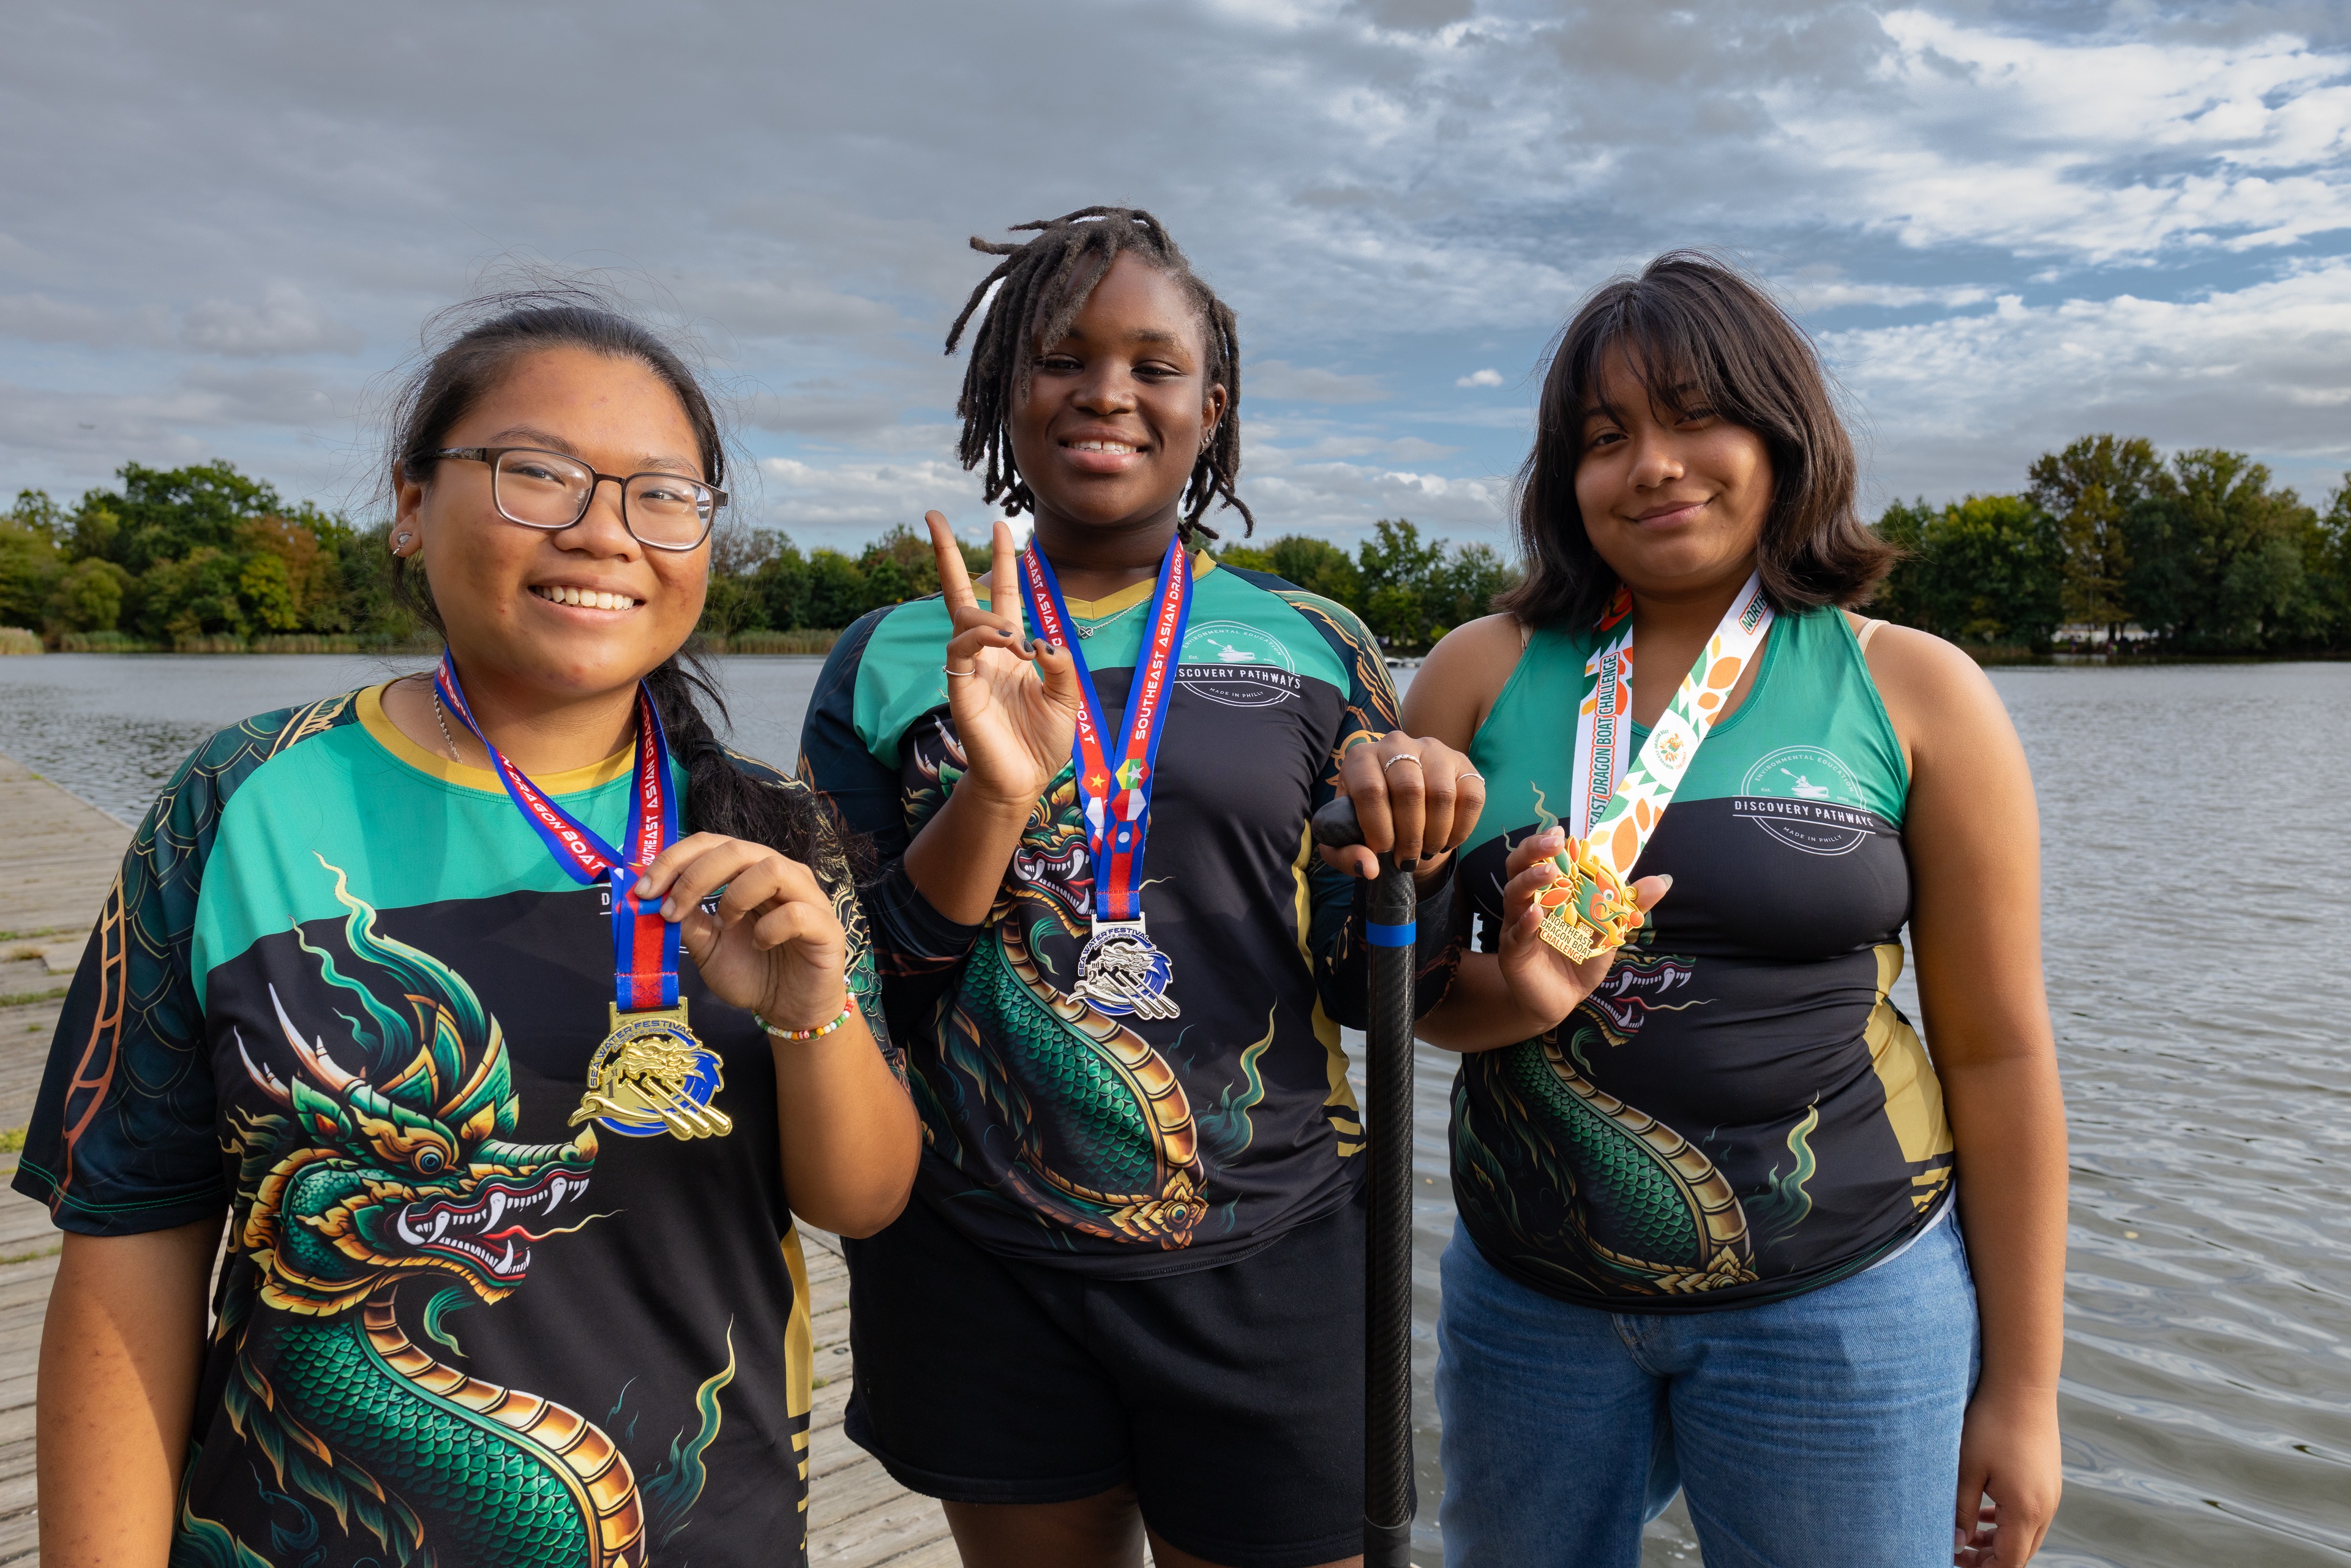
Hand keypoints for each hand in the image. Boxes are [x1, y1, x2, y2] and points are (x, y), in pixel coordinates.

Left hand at [634, 833, 850, 1031]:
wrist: (791, 1010)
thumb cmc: (753, 972)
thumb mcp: (708, 947)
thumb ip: (687, 921)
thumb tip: (654, 899)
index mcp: (749, 871)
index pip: (710, 844)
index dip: (673, 860)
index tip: (644, 890)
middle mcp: (780, 873)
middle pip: (736, 848)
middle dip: (694, 876)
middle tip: (670, 910)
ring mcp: (807, 896)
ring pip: (771, 868)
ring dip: (735, 896)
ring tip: (725, 925)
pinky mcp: (826, 925)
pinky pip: (795, 913)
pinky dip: (768, 929)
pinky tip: (761, 945)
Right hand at [928, 511, 1083, 809]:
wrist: (1025, 781)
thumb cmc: (1043, 741)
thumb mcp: (1067, 697)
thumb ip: (1060, 664)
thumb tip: (1043, 640)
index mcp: (1011, 650)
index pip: (1003, 595)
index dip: (1003, 562)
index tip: (1003, 528)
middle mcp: (985, 653)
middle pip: (961, 593)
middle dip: (948, 554)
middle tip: (933, 515)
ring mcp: (969, 669)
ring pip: (962, 619)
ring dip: (989, 617)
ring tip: (1016, 640)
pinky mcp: (960, 689)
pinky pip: (959, 648)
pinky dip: (981, 637)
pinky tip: (1007, 644)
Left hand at [1320, 731, 1487, 881]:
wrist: (1398, 807)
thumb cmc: (1368, 822)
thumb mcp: (1345, 839)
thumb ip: (1346, 854)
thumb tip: (1369, 868)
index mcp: (1360, 758)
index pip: (1370, 789)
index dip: (1377, 826)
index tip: (1382, 851)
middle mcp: (1396, 744)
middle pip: (1409, 789)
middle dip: (1409, 835)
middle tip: (1406, 859)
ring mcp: (1433, 750)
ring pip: (1442, 793)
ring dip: (1436, 834)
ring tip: (1425, 851)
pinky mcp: (1462, 763)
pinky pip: (1471, 797)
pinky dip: (1461, 829)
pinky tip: (1447, 842)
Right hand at [1491, 826, 1669, 1028]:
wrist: (1562, 1000)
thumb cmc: (1581, 959)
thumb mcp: (1610, 929)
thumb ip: (1629, 904)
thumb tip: (1663, 879)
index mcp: (1548, 892)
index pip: (1542, 859)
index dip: (1547, 842)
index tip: (1562, 830)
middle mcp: (1528, 903)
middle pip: (1518, 867)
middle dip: (1533, 850)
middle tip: (1554, 841)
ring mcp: (1517, 926)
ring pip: (1513, 895)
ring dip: (1530, 880)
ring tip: (1550, 873)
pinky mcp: (1513, 953)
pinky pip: (1516, 934)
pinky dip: (1526, 923)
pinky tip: (1537, 915)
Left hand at [1954, 1386, 2060, 1565]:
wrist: (2022, 1385)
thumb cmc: (1990, 1424)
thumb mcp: (1967, 1468)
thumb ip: (1962, 1510)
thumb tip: (1956, 1543)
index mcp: (2027, 1510)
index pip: (2010, 1561)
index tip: (1955, 1561)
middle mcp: (2046, 1507)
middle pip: (2021, 1552)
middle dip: (1991, 1559)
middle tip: (1958, 1551)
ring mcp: (2051, 1493)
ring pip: (2027, 1534)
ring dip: (2000, 1540)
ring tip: (1968, 1534)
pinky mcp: (2049, 1479)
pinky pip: (2031, 1513)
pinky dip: (2010, 1521)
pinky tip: (1986, 1511)